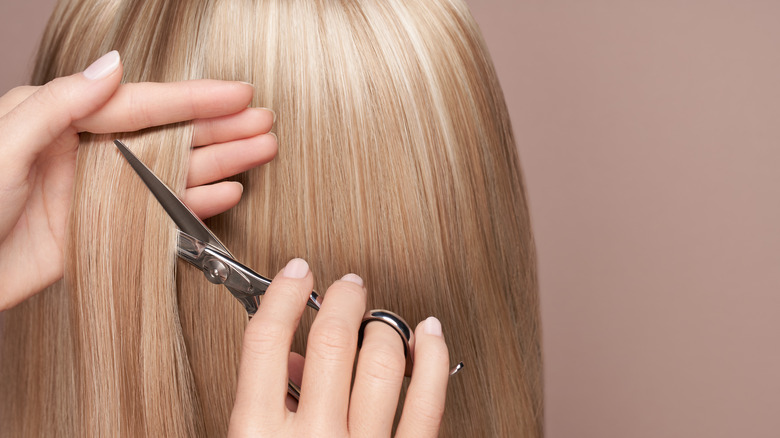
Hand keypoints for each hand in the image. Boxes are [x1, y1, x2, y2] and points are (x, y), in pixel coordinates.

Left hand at [0, 51, 276, 309]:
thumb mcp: (5, 142)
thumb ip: (61, 103)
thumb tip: (113, 67)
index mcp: (61, 118)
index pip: (142, 103)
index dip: (194, 98)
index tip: (238, 94)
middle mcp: (87, 151)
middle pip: (168, 135)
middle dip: (220, 128)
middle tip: (263, 123)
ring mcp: (101, 193)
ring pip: (174, 172)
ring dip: (219, 161)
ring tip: (260, 150)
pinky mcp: (106, 231)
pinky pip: (164, 214)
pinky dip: (197, 203)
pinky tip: (226, 191)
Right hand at [229, 259, 450, 436]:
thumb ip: (262, 407)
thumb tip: (291, 360)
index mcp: (258, 436)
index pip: (266, 339)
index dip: (284, 293)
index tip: (296, 272)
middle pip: (332, 340)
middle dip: (344, 299)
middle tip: (349, 286)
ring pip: (383, 362)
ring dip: (384, 327)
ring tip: (380, 321)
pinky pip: (428, 401)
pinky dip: (433, 356)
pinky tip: (429, 335)